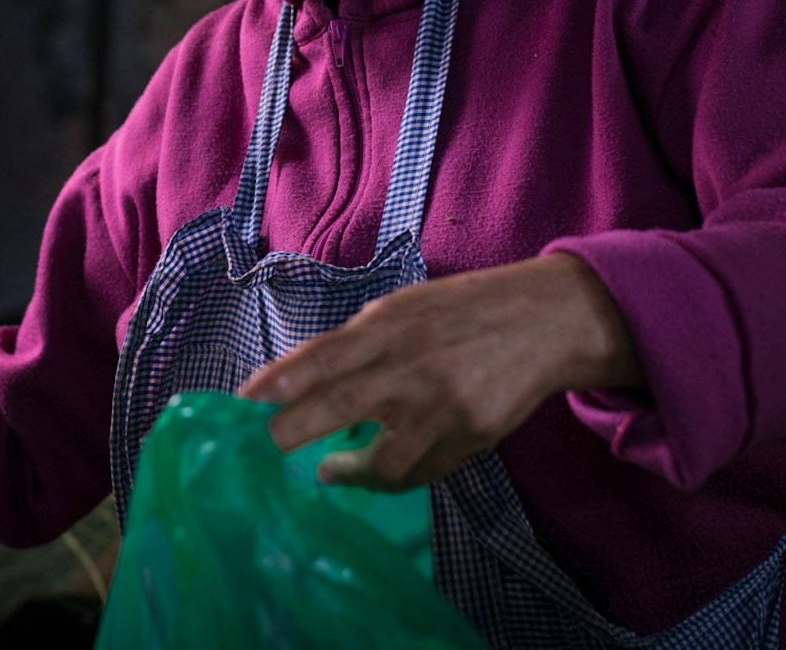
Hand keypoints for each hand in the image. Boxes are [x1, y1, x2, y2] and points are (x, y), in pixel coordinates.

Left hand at [237, 253, 642, 488]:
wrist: (544, 320)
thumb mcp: (401, 309)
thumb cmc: (458, 311)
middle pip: (341, 404)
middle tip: (265, 450)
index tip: (241, 403)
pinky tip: (375, 471)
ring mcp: (445, 407)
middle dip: (294, 432)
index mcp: (389, 325)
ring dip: (348, 472)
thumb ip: (353, 343)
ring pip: (385, 461)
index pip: (323, 355)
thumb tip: (294, 379)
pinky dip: (392, 477)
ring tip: (327, 469)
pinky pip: (422, 471)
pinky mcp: (472, 436)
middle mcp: (413, 365)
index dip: (279, 380)